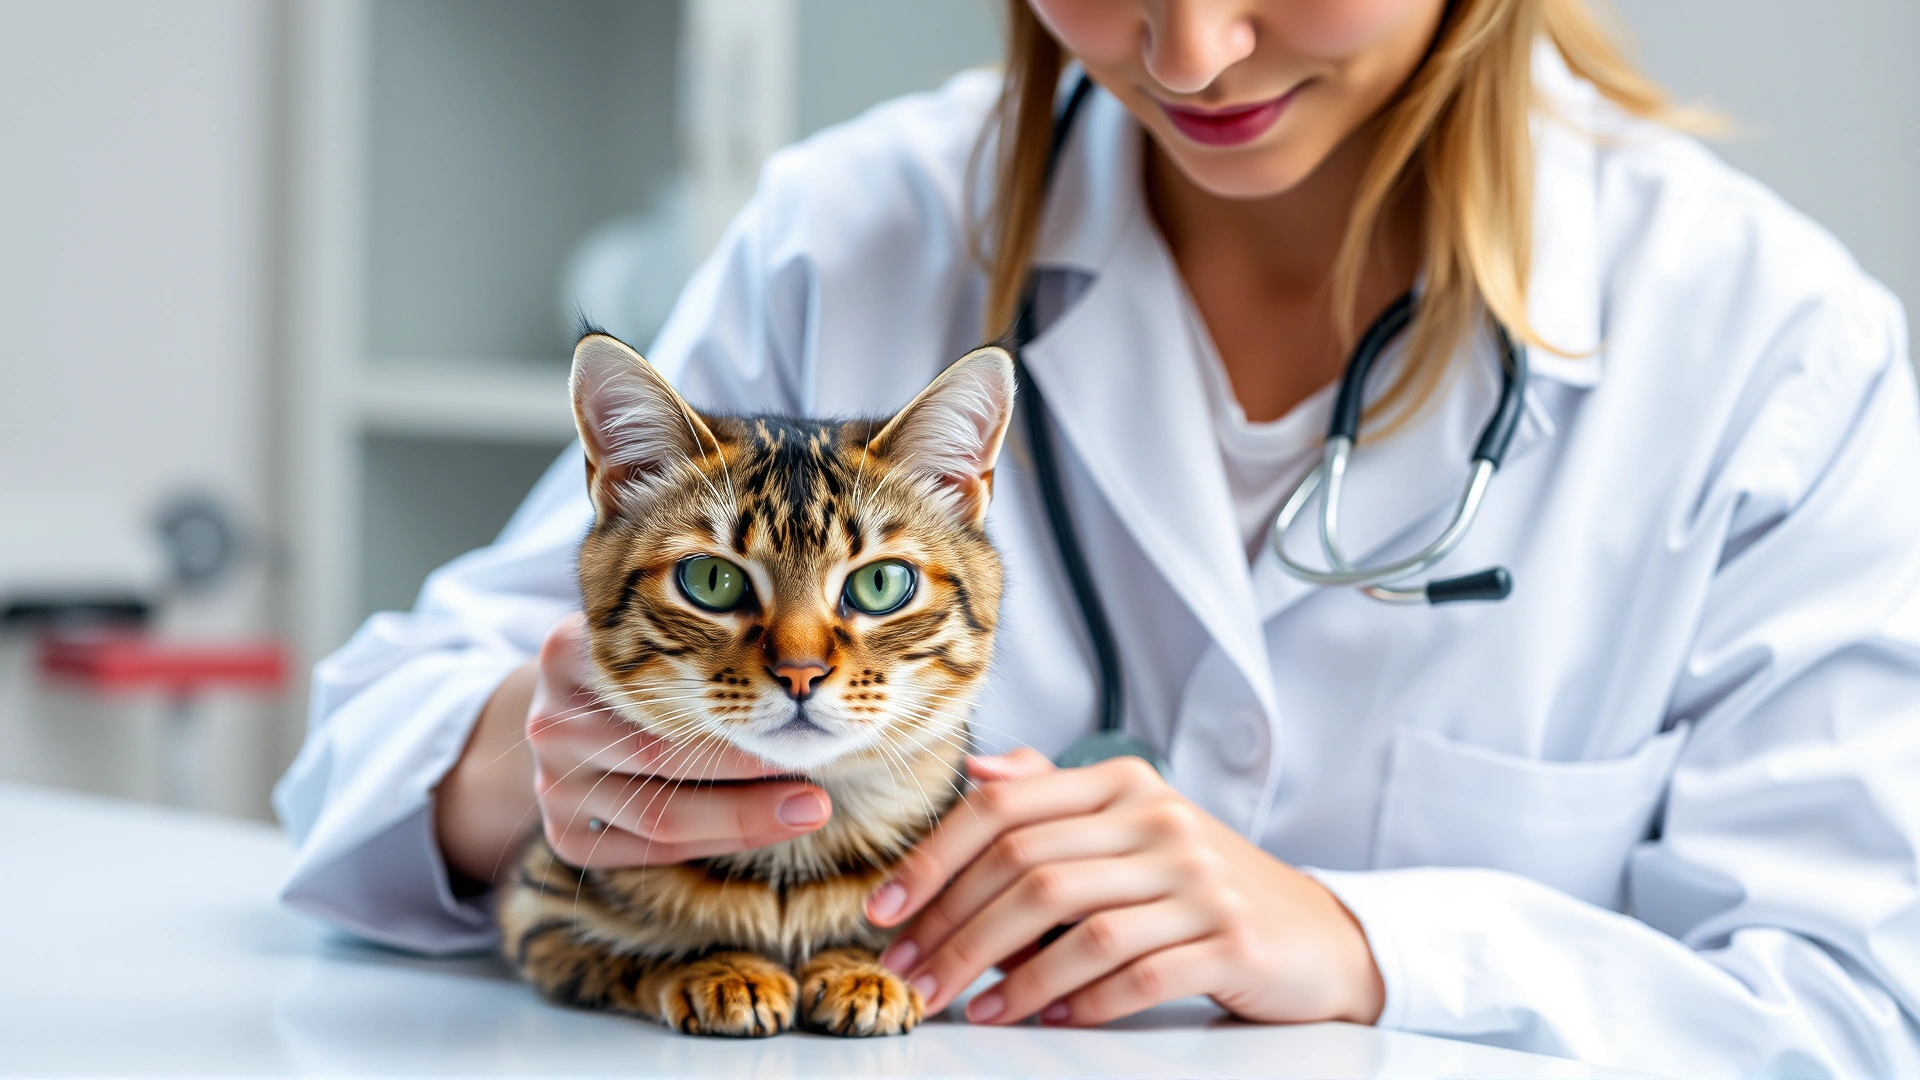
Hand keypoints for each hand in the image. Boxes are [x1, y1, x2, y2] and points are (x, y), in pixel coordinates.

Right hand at [526, 612, 832, 867]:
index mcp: (568, 654)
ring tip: (810, 808)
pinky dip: (715, 843)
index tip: (791, 713)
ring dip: (744, 816)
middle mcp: (551, 721)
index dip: (729, 704)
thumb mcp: (651, 639)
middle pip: (661, 754)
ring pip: (660, 814)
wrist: (573, 719)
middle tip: (819, 772)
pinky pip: (650, 851)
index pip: (654, 685)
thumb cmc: (641, 675)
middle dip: (747, 766)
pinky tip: (765, 830)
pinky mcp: (564, 835)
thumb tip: (804, 671)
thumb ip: (698, 645)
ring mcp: (552, 784)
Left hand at [862, 748, 1383, 1027]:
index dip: (932, 860)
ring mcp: (1200, 881)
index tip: (884, 909)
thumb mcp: (1132, 826)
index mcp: (1122, 784)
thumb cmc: (1204, 886)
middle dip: (954, 931)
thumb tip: (976, 774)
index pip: (1002, 808)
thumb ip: (1053, 798)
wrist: (1317, 935)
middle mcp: (1160, 821)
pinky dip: (1081, 1001)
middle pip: (1029, 871)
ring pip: (1076, 926)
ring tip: (968, 1009)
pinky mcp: (1231, 941)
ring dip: (1008, 977)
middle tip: (911, 976)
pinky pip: (1136, 974)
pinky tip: (1047, 1020)